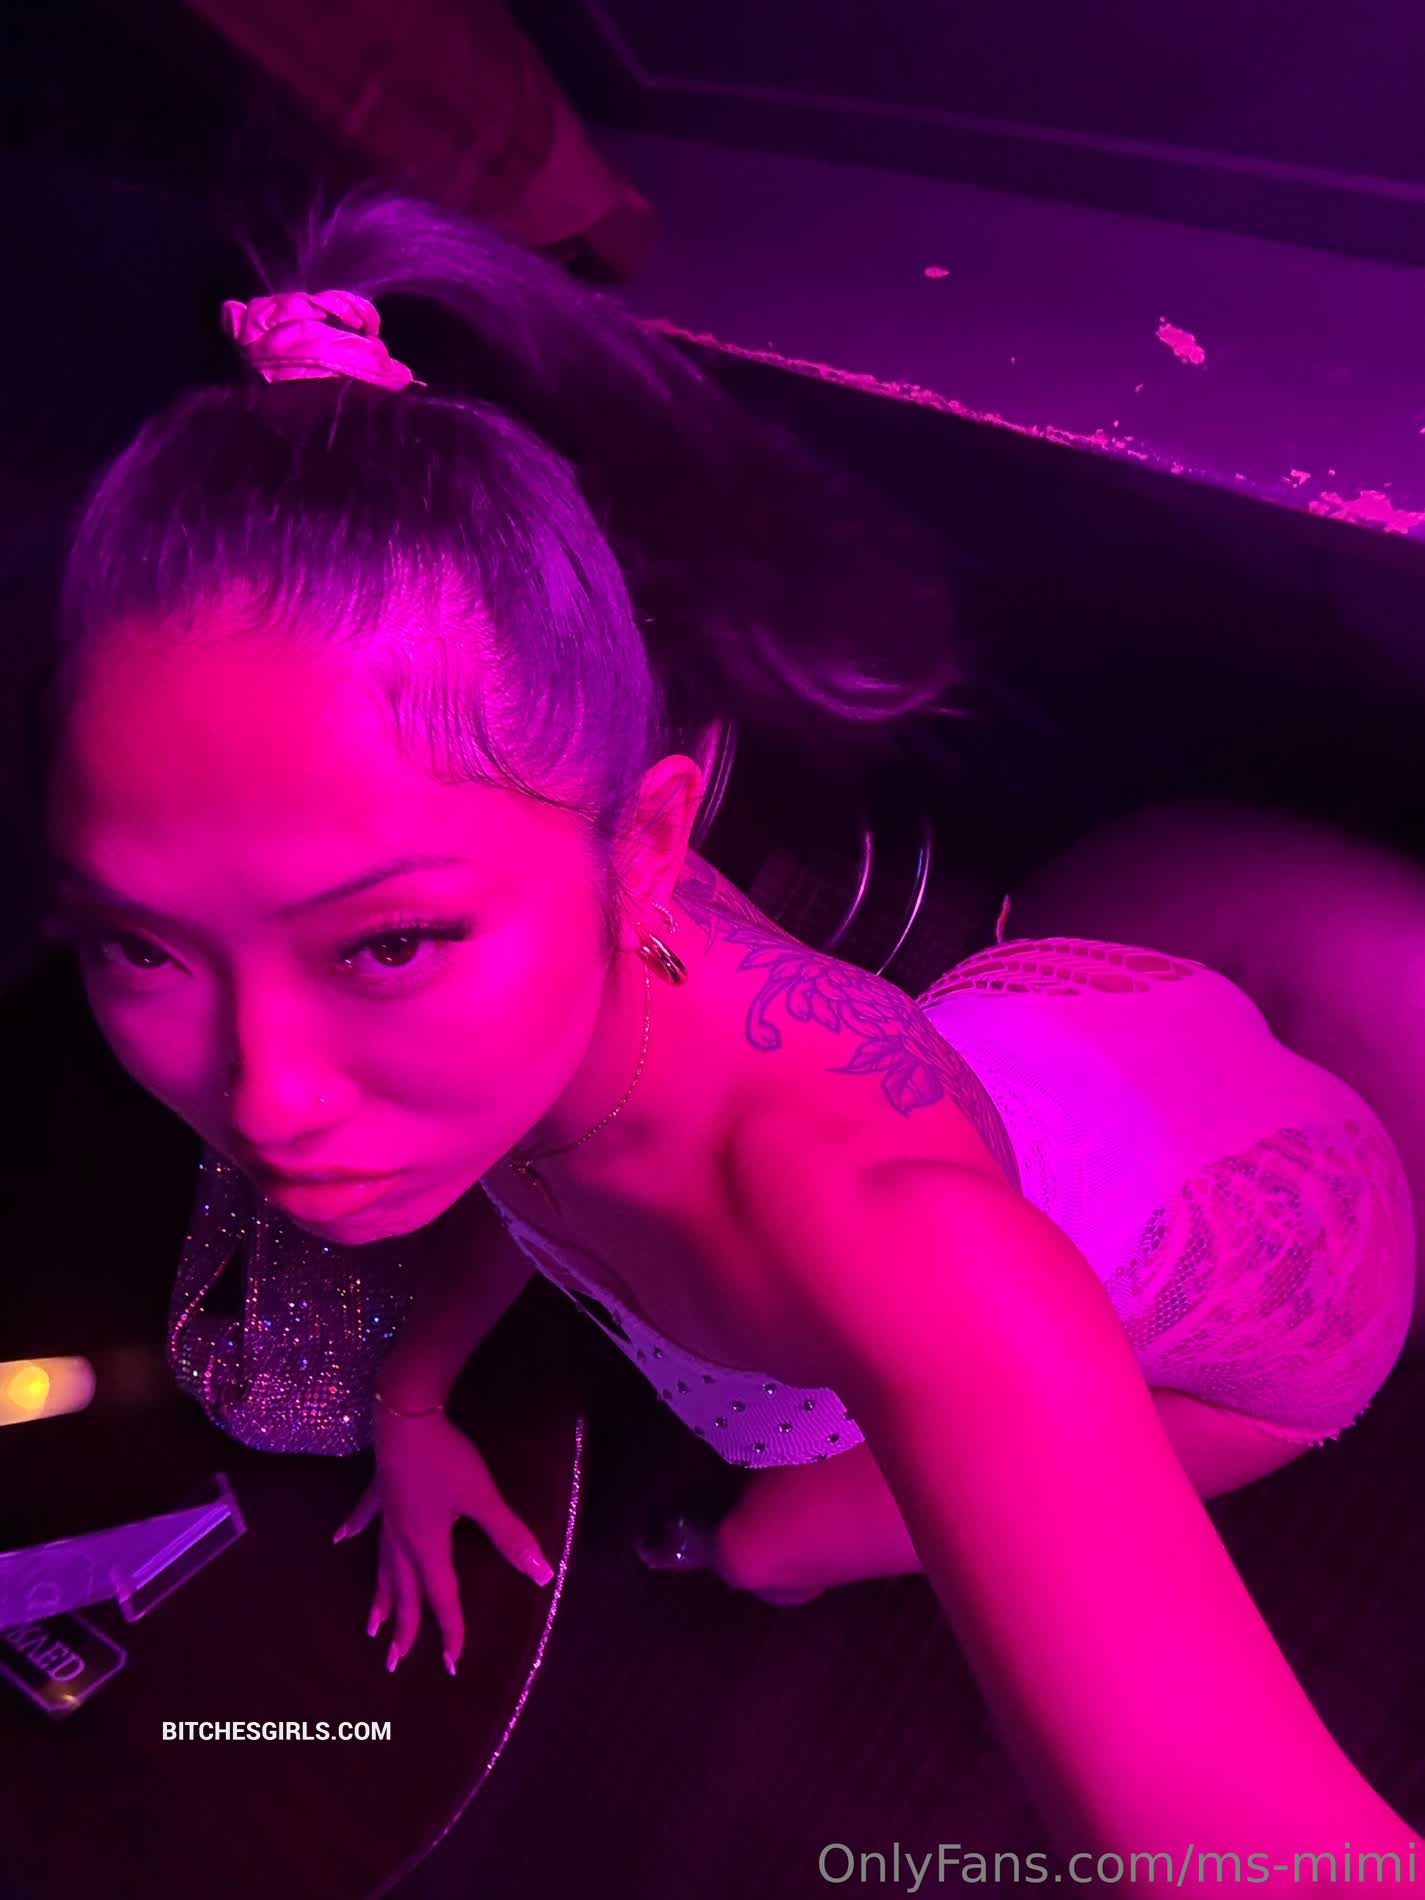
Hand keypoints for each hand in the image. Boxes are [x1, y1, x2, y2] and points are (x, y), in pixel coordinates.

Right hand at [332, 1408, 554, 1675]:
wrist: (406, 1418)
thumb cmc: (446, 1460)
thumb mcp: (482, 1498)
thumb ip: (509, 1536)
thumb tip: (542, 1575)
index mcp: (427, 1547)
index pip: (442, 1598)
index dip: (450, 1630)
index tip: (453, 1664)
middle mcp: (402, 1540)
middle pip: (404, 1593)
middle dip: (403, 1629)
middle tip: (393, 1665)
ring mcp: (387, 1517)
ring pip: (382, 1567)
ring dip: (379, 1597)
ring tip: (371, 1627)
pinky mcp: (379, 1492)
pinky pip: (364, 1518)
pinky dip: (352, 1530)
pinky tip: (339, 1540)